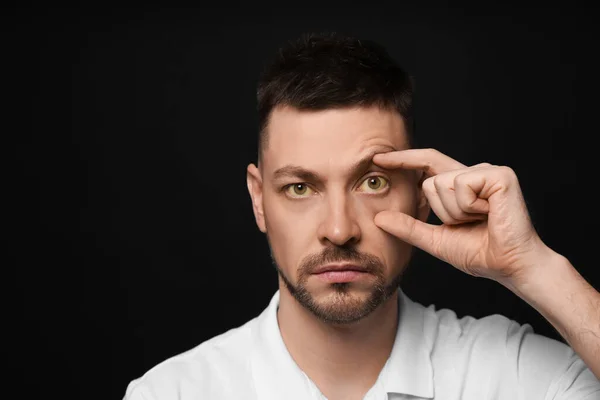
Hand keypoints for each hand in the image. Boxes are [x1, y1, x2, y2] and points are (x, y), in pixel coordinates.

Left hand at [372, 148, 549, 283]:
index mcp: (460, 185)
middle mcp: (473, 173)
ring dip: (455, 212)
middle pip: (430, 180)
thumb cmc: (480, 253)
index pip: (426, 164)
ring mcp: (487, 171)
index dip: (403, 160)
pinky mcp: (499, 175)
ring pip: (442, 184)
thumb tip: (379, 218)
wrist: (509, 266)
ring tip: (480, 219)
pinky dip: (468, 207)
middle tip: (468, 224)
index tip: (377, 160)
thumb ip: (409, 227)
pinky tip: (489, 213)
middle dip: (441, 211)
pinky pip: (461, 186)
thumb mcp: (435, 240)